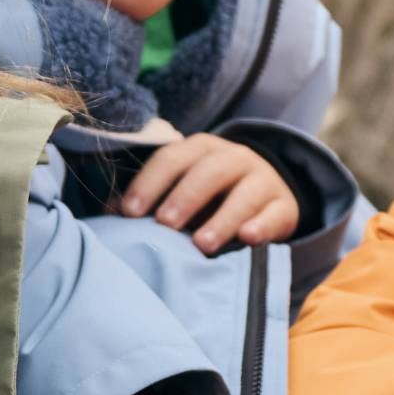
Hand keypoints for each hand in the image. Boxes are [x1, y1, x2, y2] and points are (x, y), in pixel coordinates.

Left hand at [118, 129, 301, 253]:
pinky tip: (248, 238)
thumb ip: (150, 202)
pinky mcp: (284, 205)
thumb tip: (108, 216)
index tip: (129, 212)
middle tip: (165, 225)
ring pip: (244, 193)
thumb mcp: (181, 192)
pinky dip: (262, 225)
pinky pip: (275, 213)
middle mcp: (233, 158)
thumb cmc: (210, 199)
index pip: (172, 158)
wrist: (265, 198)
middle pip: (208, 171)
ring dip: (222, 218)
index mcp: (200, 150)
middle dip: (184, 197)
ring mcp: (262, 179)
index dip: (149, 183)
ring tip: (202, 244)